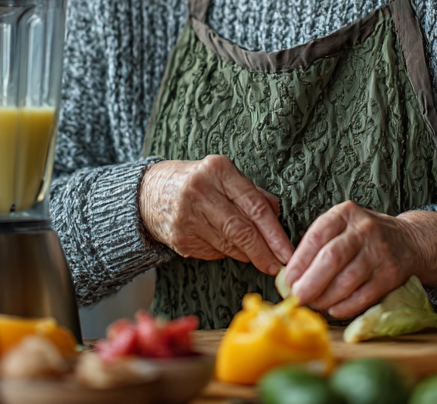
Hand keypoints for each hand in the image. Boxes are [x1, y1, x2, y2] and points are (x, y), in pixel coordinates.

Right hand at [139, 155, 293, 274]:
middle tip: (278, 267)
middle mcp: (201, 191)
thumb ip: (253, 194)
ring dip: (248, 255)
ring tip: (258, 257)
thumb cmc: (196, 183)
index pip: (254, 206)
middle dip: (264, 253)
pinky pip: (214, 252)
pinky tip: (227, 246)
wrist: (149, 192)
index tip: (287, 252)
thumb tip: (278, 219)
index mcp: (218, 170)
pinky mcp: (179, 237)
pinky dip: (226, 253)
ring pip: (229, 245)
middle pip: (242, 230)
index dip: (274, 233)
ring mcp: (187, 216)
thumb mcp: (223, 176)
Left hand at [283, 202, 436, 318]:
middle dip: (310, 283)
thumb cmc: (364, 237)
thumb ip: (318, 245)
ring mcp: (380, 251)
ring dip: (326, 297)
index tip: (288, 280)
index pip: (316, 237)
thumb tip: (291, 277)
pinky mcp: (391, 274)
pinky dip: (345, 306)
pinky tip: (334, 309)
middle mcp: (364, 229)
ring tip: (314, 303)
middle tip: (298, 297)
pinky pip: (364, 296)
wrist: (409, 241)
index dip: (299, 262)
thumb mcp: (342, 227)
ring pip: (347, 280)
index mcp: (345, 213)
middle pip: (331, 259)